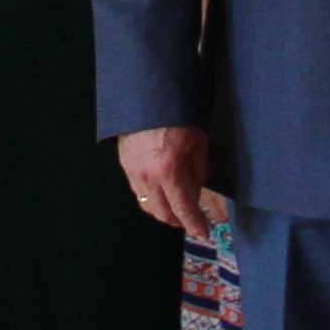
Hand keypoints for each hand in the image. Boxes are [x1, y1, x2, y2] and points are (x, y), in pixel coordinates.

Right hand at [116, 124, 220, 242]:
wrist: (149, 96)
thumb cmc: (181, 116)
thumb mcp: (199, 144)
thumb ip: (199, 172)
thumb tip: (199, 191)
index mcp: (169, 172)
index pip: (184, 210)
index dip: (195, 225)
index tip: (204, 233)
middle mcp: (148, 177)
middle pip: (163, 214)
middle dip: (179, 222)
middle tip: (192, 221)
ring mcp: (133, 172)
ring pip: (147, 205)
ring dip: (163, 212)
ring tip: (176, 210)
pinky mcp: (125, 164)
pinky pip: (138, 191)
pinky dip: (151, 198)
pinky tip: (160, 193)